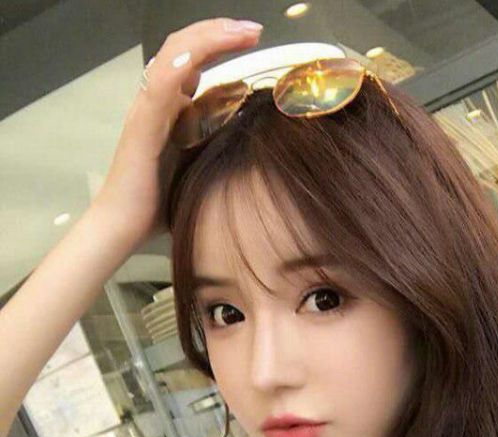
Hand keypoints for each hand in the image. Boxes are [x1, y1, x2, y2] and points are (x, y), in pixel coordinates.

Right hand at [91, 17, 263, 248]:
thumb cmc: (162, 205)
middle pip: (184, 49)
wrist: (124, 228)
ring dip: (208, 39)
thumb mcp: (200, 166)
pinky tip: (201, 54)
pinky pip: (160, 87)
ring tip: (242, 32)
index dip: (220, 44)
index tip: (253, 39)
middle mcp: (156, 102)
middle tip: (254, 29)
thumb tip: (249, 127)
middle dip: (220, 32)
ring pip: (173, 57)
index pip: (194, 61)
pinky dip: (180, 65)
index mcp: (170, 109)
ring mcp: (147, 111)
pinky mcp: (142, 127)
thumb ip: (217, 143)